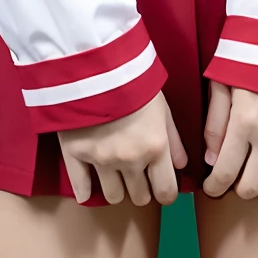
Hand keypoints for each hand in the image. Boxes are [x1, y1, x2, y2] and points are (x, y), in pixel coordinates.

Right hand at [58, 90, 188, 205]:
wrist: (94, 60)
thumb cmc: (133, 79)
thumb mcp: (161, 105)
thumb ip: (173, 138)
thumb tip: (181, 165)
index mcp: (155, 147)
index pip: (166, 192)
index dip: (165, 193)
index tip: (161, 187)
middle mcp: (130, 159)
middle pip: (140, 197)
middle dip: (141, 188)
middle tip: (137, 174)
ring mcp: (101, 159)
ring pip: (113, 196)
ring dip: (117, 187)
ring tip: (115, 172)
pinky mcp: (76, 152)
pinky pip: (81, 188)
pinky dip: (85, 190)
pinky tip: (88, 189)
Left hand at [202, 80, 257, 197]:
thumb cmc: (253, 52)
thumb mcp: (223, 79)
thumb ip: (215, 121)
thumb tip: (210, 158)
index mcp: (243, 123)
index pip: (225, 172)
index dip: (214, 187)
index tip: (210, 190)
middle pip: (253, 186)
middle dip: (239, 189)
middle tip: (235, 182)